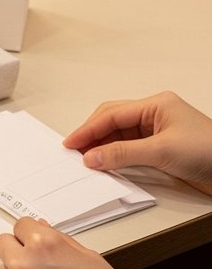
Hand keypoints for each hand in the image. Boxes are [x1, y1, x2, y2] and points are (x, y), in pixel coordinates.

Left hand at [0, 217, 150, 268]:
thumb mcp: (90, 257)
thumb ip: (59, 240)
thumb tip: (40, 228)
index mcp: (43, 244)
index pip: (20, 225)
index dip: (30, 234)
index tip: (35, 243)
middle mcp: (23, 264)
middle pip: (2, 244)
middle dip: (15, 249)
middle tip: (36, 264)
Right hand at [63, 91, 211, 195]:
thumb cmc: (209, 151)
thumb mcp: (161, 151)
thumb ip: (122, 153)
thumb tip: (92, 157)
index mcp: (156, 105)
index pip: (112, 114)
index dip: (88, 129)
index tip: (70, 144)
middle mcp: (155, 115)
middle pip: (112, 120)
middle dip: (92, 135)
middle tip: (73, 151)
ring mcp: (157, 131)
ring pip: (119, 135)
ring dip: (102, 146)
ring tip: (85, 159)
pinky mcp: (160, 148)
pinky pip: (128, 148)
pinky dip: (114, 155)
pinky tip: (105, 163)